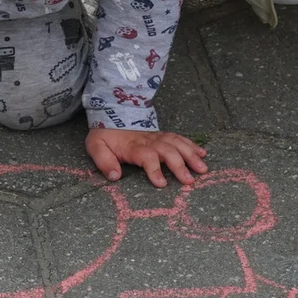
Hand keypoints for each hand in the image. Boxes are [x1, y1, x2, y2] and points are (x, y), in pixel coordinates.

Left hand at [85, 128, 207, 186]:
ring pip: (177, 143)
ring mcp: (157, 137)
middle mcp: (148, 141)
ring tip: (202, 169)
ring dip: (190, 155)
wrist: (111, 114)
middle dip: (179, 165)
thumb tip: (114, 176)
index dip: (154, 169)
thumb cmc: (105, 135)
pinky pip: (179, 138)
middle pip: (167, 150)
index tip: (161, 184)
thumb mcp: (96, 147)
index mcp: (132, 146)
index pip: (146, 156)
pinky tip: (202, 153)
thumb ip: (104, 161)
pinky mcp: (163, 135)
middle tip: (189, 181)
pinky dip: (192, 145)